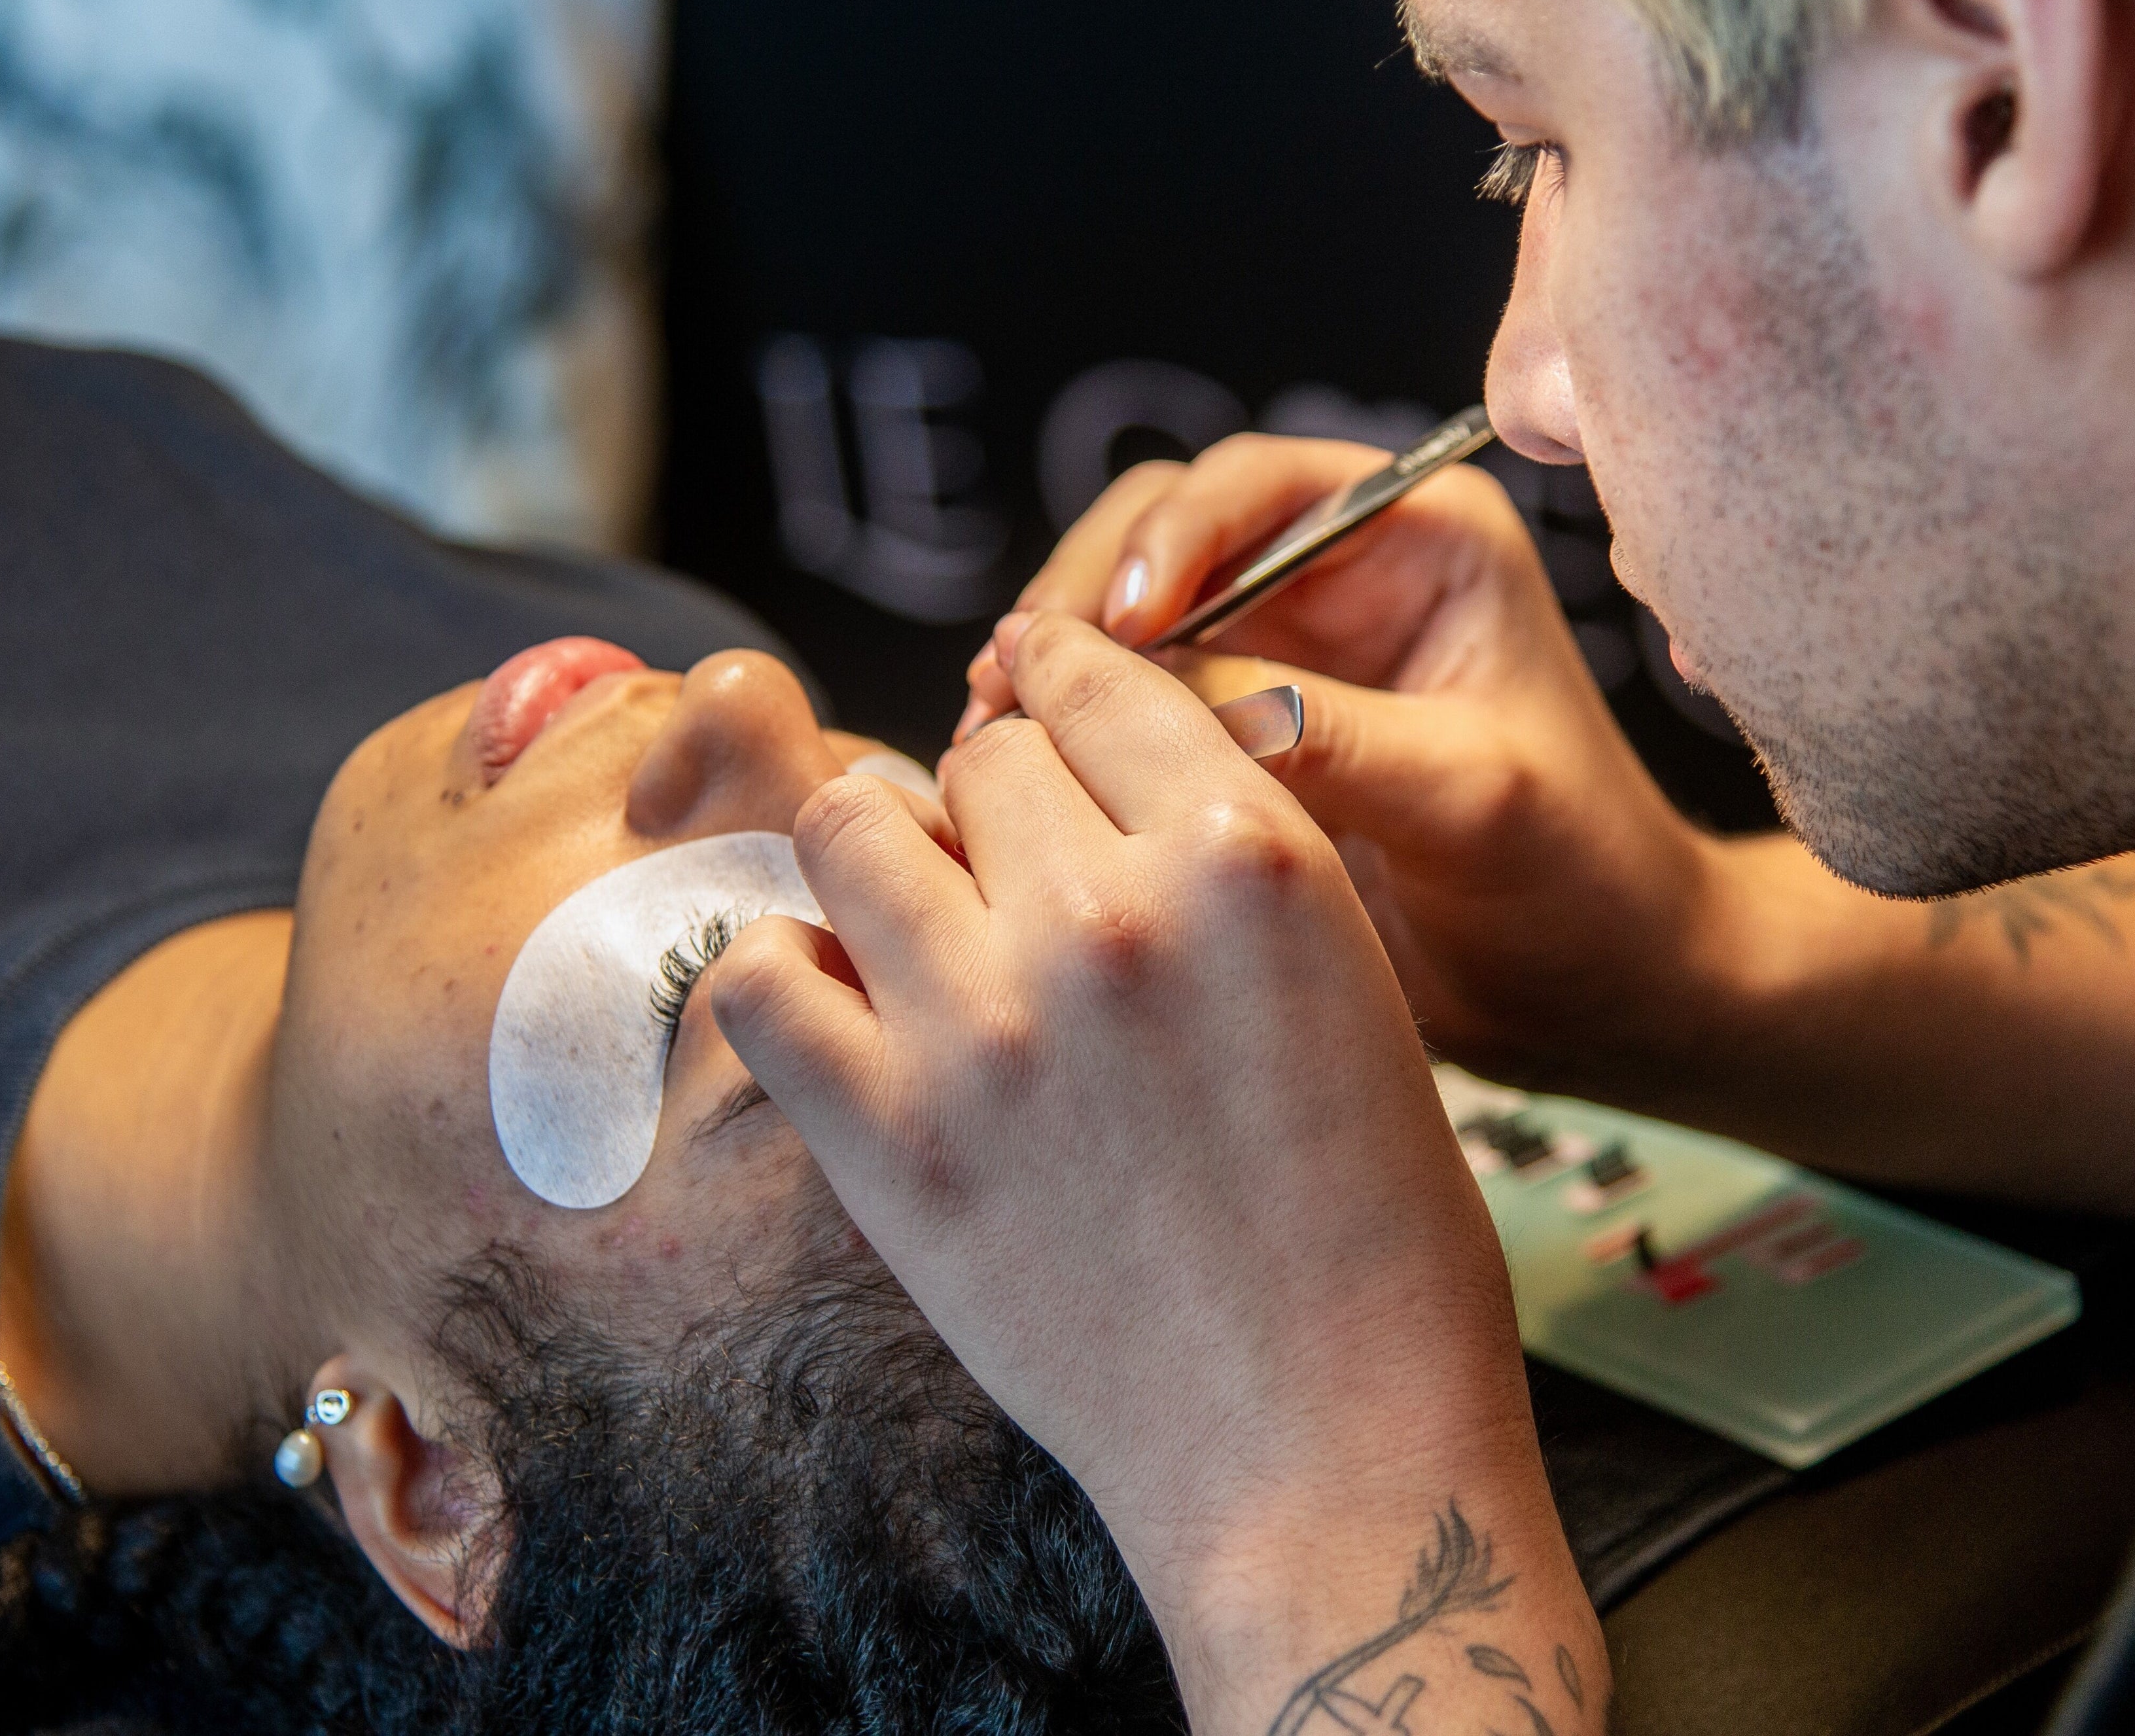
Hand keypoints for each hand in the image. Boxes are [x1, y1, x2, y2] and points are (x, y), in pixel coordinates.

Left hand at [708, 615, 1598, 1730]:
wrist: (1323, 1452)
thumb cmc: (1373, 1238)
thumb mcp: (1352, 990)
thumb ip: (1226, 867)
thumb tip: (1095, 795)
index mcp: (1247, 860)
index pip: (1098, 682)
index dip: (1065, 693)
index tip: (1043, 714)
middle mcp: (1106, 915)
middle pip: (982, 755)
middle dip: (997, 798)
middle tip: (1015, 877)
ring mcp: (980, 1027)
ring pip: (850, 825)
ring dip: (885, 857)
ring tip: (922, 925)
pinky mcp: (884, 1142)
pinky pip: (760, 974)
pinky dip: (789, 972)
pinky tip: (850, 1012)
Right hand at [961, 435, 1733, 1095]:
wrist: (1601, 992)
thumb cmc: (1581, 881)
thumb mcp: (1466, 797)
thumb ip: (1325, 738)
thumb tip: (1160, 704)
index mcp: (1420, 538)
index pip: (1256, 487)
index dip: (1168, 541)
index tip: (1116, 628)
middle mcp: (1339, 577)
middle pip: (1163, 538)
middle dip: (1081, 603)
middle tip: (1013, 689)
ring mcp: (1282, 656)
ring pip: (1126, 625)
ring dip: (1057, 674)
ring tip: (991, 741)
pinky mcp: (1240, 737)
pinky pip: (1129, 711)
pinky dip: (1069, 739)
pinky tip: (1016, 785)